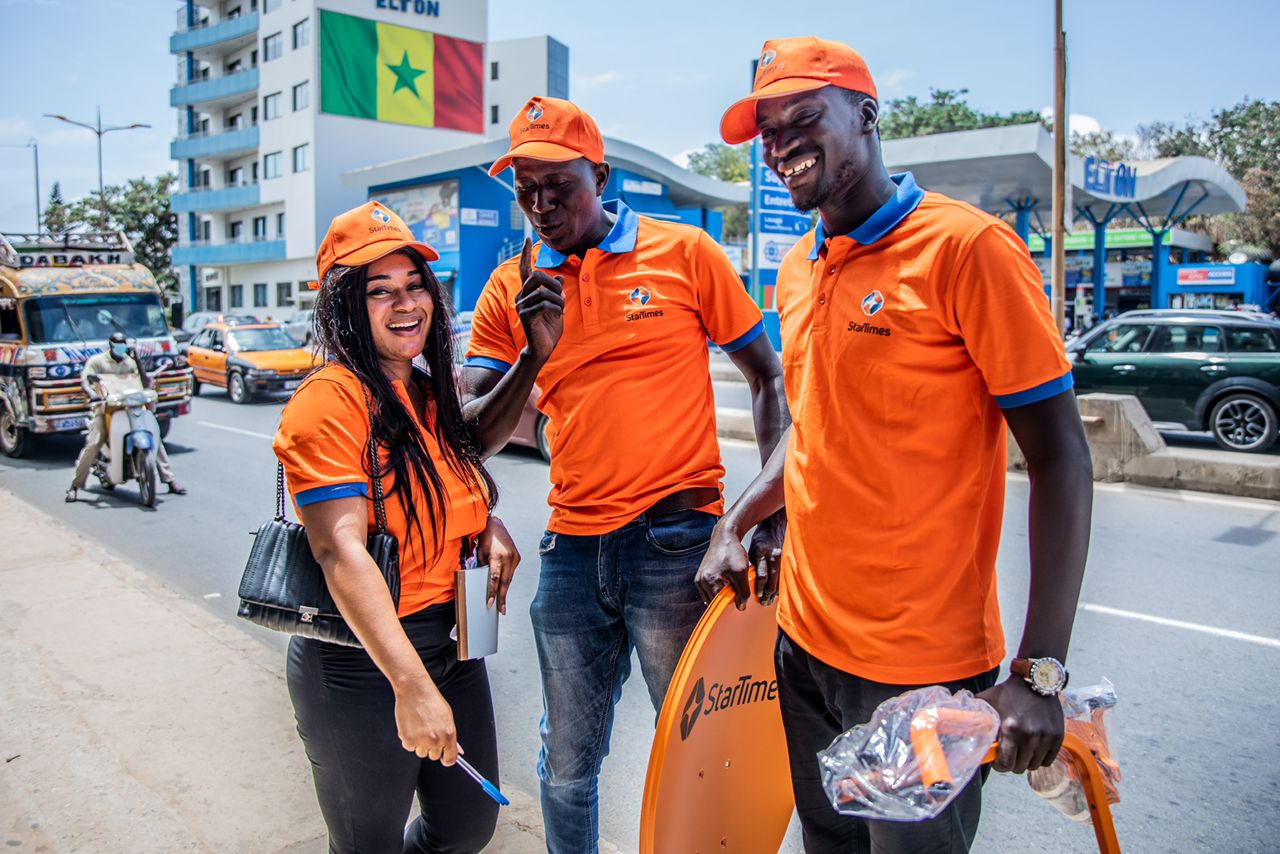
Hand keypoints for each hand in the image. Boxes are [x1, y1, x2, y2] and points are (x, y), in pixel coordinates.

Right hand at [393, 679, 459, 764]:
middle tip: (428, 732)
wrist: (415, 690)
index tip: (443, 756)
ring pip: (421, 753)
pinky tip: (411, 725)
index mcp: (449, 734)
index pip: (450, 759)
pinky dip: (409, 740)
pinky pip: (409, 747)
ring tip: (419, 726)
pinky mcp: (408, 740)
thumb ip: (452, 736)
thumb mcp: (448, 717)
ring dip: (420, 744)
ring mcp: (422, 741)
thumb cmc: (432, 702)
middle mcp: (437, 740)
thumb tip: (459, 752)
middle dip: (432, 748)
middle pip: (434, 756)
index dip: (447, 759)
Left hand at [477, 515, 519, 613]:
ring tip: (502, 603)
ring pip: (509, 578)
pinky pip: (511, 572)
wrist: (495, 525)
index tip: (490, 603)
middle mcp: (508, 557)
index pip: (494, 579)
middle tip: (501, 610)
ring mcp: (515, 557)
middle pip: (505, 582)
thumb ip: (483, 568)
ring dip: (505, 590)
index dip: (492, 592)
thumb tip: (486, 582)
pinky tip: (503, 588)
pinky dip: (507, 580)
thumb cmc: (485, 538)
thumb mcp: (480, 553)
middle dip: (502, 597)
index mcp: (497, 557)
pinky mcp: (517, 557)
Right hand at [516, 237, 564, 363]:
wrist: (543, 347)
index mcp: (528, 292)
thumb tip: (558, 276)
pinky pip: (545, 304)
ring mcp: (522, 306)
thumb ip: (555, 291)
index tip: (528, 238)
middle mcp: (521, 296)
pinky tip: (559, 315)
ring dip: (559, 300)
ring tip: (561, 309)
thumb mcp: (556, 305)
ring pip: (544, 291)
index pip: (525, 269)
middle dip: (553, 284)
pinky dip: (557, 308)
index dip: (526, 254)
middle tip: (561, 296)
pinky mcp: (527, 315)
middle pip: (537, 276)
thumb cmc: (549, 327)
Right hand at [695, 520, 752, 610]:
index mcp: (708, 581)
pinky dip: (720, 590)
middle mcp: (700, 581)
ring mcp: (699, 579)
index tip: (741, 600)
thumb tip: (741, 607)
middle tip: (738, 591)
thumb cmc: (732, 551)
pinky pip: (710, 590)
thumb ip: (743, 592)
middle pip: (714, 602)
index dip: (732, 604)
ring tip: (733, 585)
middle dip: (727, 600)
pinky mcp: (701, 576)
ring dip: (723, 595)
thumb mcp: (741, 572)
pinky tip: (729, 583)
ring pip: (712, 597)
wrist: (725, 536)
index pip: (719, 604)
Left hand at [746, 510, 784, 605]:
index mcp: (761, 552)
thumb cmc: (762, 538)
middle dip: (767, 594)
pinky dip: (780, 586)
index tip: (757, 596)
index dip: (760, 588)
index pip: (762, 575)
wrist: (776, 525)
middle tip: (763, 602)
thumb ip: (753, 564)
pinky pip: (784, 577)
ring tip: (768, 600)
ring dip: (773, 593)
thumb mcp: (753, 549)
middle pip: (772, 581)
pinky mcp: (788, 560)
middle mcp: (773, 556)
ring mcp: (782, 558)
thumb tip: (747, 581)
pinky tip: (775, 592)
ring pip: (779, 581)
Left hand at [977, 677, 1064, 773]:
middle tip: (1009, 754)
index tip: (998, 761)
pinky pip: (1048, 760)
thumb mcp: (987, 700)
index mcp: (1010, 729)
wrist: (1037, 680)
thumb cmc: (1008, 692)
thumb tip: (955, 725)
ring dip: (1026, 760)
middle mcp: (1030, 736)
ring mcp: (1046, 737)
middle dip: (1012, 763)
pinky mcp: (1058, 737)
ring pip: (1034, 765)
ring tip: (1021, 749)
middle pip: (1020, 767)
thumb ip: (974, 715)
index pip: (1005, 765)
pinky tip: (1034, 748)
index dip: (999, 766)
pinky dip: (1040, 758)